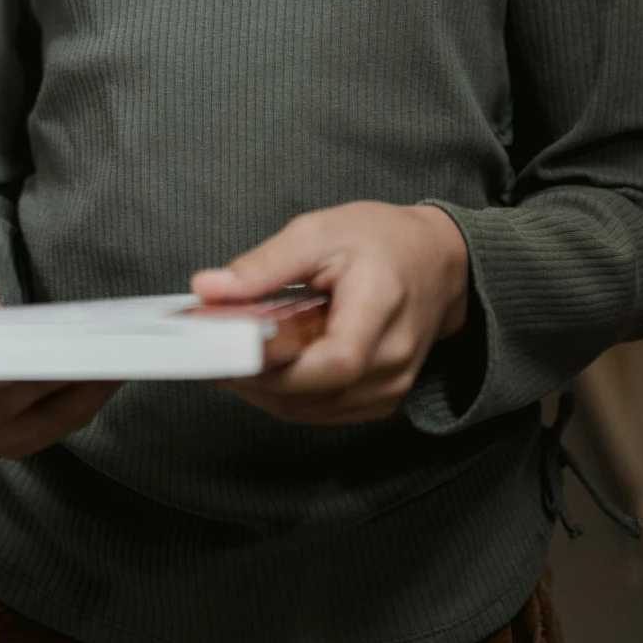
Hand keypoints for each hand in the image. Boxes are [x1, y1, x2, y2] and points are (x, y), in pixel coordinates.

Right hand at [0, 264, 119, 459]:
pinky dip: (82, 406)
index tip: (39, 350)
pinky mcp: (11, 444)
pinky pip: (52, 432)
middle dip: (50, 376)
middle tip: (90, 350)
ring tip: (110, 362)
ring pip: (34, 425)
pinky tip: (107, 379)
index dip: (0, 370)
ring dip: (76, 395)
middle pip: (4, 406)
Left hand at [192, 202, 469, 425]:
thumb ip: (265, 265)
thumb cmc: (383, 240)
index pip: (332, 361)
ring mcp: (390, 388)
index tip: (220, 352)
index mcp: (381, 308)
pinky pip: (323, 411)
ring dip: (263, 391)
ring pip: (311, 410)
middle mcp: (392, 360)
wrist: (438, 261)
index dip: (273, 365)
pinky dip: (287, 395)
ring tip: (226, 359)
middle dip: (251, 378)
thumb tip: (209, 288)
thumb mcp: (319, 231)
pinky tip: (262, 369)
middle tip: (205, 353)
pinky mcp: (381, 400)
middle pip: (311, 394)